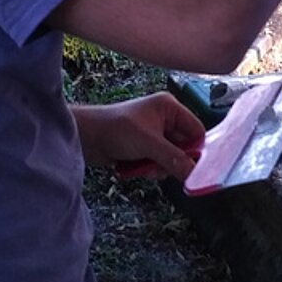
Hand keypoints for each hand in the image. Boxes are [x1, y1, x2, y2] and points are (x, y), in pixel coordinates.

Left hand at [75, 93, 205, 180]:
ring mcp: (153, 134)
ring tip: (143, 166)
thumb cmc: (114, 129)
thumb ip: (174, 159)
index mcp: (169, 108)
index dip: (196, 149)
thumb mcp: (149, 144)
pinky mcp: (143, 147)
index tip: (194, 168)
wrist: (85, 137)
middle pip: (183, 147)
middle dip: (172, 161)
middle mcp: (164, 119)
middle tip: (159, 166)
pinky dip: (147, 168)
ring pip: (170, 159)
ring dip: (157, 167)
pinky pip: (156, 163)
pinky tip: (134, 167)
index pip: (196, 130)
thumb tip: (194, 174)